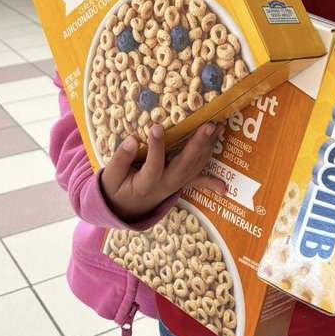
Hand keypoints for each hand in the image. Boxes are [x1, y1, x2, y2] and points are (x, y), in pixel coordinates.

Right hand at [100, 122, 224, 224]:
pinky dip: (211, 181)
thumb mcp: (110, 178)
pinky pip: (197, 178)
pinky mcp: (180, 183)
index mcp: (146, 184)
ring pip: (194, 168)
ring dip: (207, 148)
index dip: (156, 147)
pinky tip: (223, 186)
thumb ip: (120, 160)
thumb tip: (131, 140)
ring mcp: (175, 185)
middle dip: (197, 146)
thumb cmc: (116, 189)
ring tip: (217, 128)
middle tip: (207, 126)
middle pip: (184, 167)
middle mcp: (165, 186)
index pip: (153, 166)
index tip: (156, 127)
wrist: (124, 209)